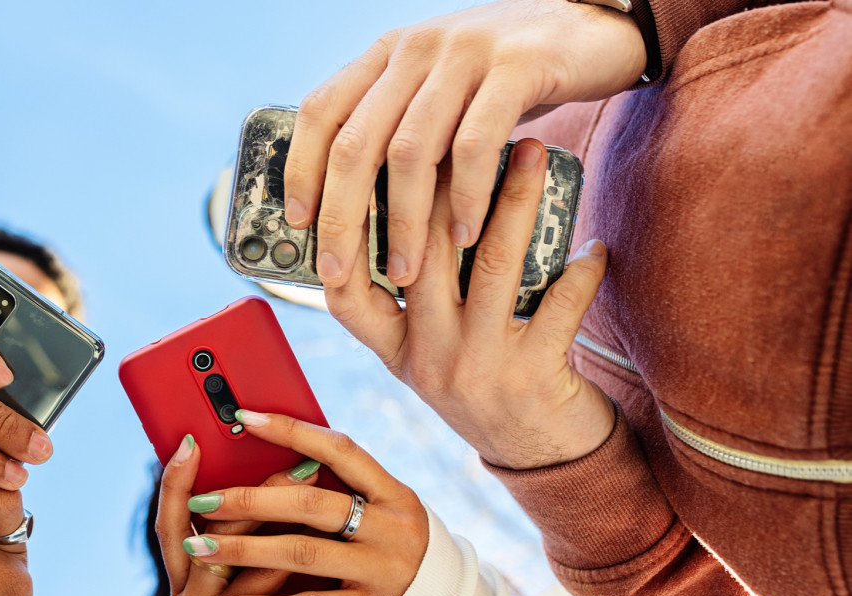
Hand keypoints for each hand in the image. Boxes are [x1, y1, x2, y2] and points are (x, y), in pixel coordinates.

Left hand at [180, 411, 427, 595]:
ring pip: (302, 553)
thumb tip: (275, 453)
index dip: (292, 431)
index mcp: (393, 492)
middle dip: (249, 500)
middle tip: (203, 500)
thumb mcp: (382, 505)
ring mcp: (381, 569)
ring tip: (202, 546)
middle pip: (310, 503)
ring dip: (244, 548)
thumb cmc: (389, 540)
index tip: (245, 418)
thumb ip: (341, 484)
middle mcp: (390, 528)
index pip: (340, 450)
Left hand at [284, 0, 644, 287]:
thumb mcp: (443, 91)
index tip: (297, 221)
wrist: (595, 28)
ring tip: (406, 271)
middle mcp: (416, 48)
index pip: (321, 110)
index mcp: (388, 53)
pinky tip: (465, 235)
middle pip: (356, 140)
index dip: (301, 168)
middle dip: (341, 215)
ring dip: (403, 221)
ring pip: (410, 151)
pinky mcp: (516, 67)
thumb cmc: (510, 78)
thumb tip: (353, 204)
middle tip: (338, 269)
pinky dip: (465, 198)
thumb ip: (403, 126)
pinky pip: (474, 144)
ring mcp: (464, 53)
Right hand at [327, 139, 613, 467]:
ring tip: (535, 152)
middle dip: (448, 181)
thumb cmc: (489, 390)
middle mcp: (427, 360)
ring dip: (517, 200)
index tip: (365, 172)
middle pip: (424, 253)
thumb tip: (422, 204)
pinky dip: (581, 270)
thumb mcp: (435, 356)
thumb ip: (419, 303)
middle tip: (472, 125)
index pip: (346, 293)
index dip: (347, 234)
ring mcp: (478, 368)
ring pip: (491, 264)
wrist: (543, 463)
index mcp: (397, 353)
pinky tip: (594, 246)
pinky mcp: (533, 376)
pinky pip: (560, 305)